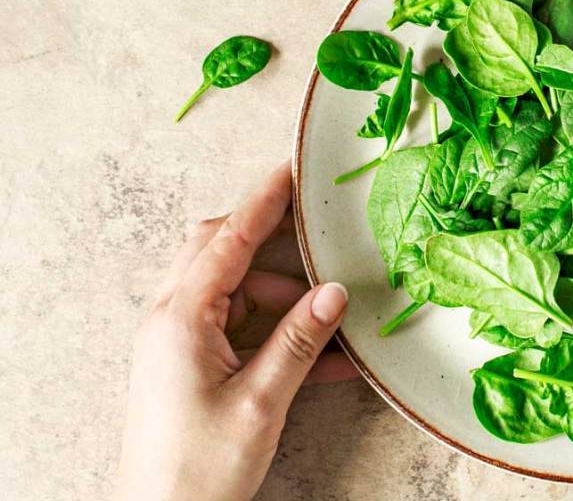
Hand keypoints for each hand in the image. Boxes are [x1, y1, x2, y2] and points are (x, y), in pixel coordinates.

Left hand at [114, 163, 356, 500]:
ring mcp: (177, 342)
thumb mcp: (261, 402)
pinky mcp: (188, 365)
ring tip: (332, 325)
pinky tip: (325, 359)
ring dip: (283, 301)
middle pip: (220, 253)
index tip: (291, 169)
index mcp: (181, 319)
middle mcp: (171, 320)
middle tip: (316, 238)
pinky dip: (277, 335)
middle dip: (270, 245)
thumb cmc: (199, 467)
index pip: (226, 239)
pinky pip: (237, 330)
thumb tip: (335, 293)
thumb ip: (300, 341)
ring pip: (233, 292)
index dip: (262, 202)